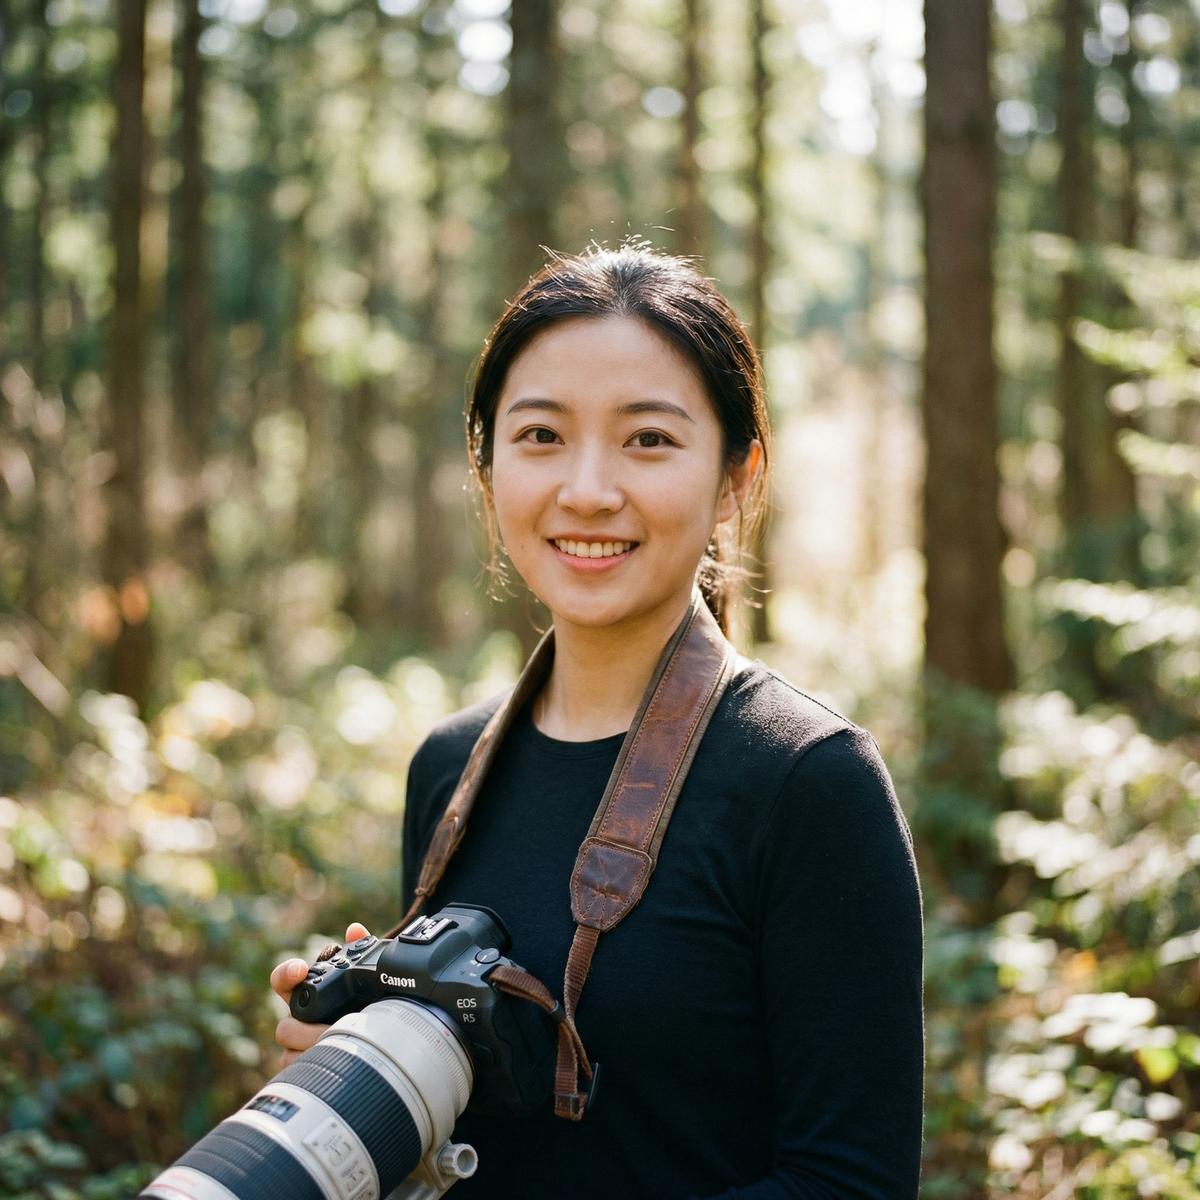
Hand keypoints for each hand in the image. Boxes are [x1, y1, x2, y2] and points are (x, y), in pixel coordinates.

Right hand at [271, 921, 369, 1067]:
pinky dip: (315, 1067)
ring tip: (340, 1046)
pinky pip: (296, 1072)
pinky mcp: (305, 1068)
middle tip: (331, 1026)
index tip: (301, 969)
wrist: (383, 1036)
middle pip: (285, 1026)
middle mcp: (299, 1020)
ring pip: (288, 1053)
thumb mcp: (368, 977)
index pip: (284, 980)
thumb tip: (355, 930)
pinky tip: (335, 1063)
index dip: (287, 974)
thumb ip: (361, 951)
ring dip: (313, 1049)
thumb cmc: (368, 1002)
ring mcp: (298, 1047)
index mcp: (309, 992)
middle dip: (306, 1028)